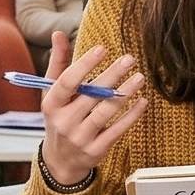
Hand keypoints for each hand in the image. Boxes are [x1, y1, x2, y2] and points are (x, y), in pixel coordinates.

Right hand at [37, 30, 148, 184]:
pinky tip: (142, 101)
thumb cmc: (58, 119)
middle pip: (91, 95)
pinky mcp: (96, 150)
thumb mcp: (52, 94)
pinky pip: (117, 130)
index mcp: (51, 105)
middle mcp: (64, 122)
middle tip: (130, 58)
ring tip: (139, 77)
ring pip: (105, 112)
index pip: (67, 82)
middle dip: (111, 75)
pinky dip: (131, 116)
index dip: (84, 65)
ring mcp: (80, 138)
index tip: (102, 48)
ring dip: (124, 93)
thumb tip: (58, 33)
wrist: (60, 161)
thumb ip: (58, 64)